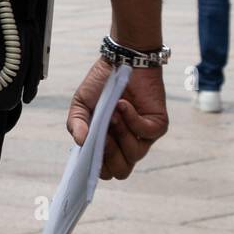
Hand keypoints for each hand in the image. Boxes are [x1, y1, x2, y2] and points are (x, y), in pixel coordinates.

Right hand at [67, 57, 167, 179]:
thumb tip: (80, 142)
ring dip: (120, 134)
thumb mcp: (81, 104)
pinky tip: (123, 104)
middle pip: (121, 170)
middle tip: (102, 136)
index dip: (97, 167)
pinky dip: (131, 119)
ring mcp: (142, 137)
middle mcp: (125, 143)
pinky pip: (146, 133)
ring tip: (112, 113)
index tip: (88, 150)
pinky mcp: (157, 125)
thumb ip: (76, 124)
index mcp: (107, 143)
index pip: (105, 170)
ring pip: (134, 154)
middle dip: (109, 155)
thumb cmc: (101, 85)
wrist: (121, 63)